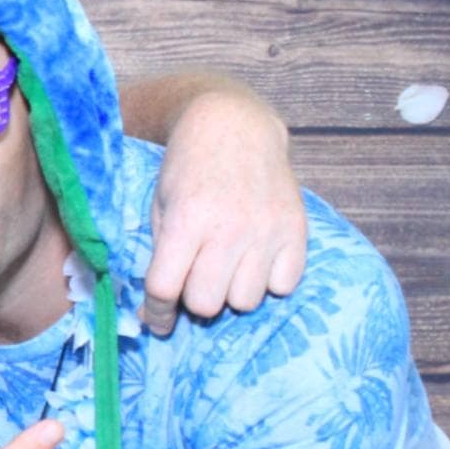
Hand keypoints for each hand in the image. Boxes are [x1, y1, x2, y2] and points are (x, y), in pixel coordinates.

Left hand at [144, 89, 306, 332]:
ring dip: (231, 291)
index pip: (164, 288)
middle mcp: (229, 229)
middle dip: (194, 298)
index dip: (154, 313)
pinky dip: (267, 281)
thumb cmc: (187, 170)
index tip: (154, 320)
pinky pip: (283, 287)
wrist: (234, 127)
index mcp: (186, 220)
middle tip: (194, 278)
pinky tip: (256, 257)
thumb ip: (159, 255)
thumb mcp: (160, 206)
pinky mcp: (296, 232)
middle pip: (206, 304)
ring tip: (226, 264)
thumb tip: (153, 311)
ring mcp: (267, 231)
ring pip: (245, 302)